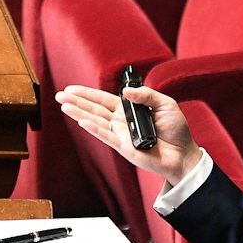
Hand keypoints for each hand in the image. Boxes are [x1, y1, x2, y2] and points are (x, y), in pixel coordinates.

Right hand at [55, 82, 202, 188]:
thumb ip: (147, 95)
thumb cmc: (176, 130)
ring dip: (79, 112)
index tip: (71, 88)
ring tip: (64, 105)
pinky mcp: (123, 147)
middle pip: (94, 109)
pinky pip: (106, 136)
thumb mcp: (165, 104)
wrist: (183, 154)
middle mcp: (121, 122)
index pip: (103, 99)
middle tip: (59, 95)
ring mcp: (120, 134)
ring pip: (95, 121)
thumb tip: (126, 91)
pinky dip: (94, 128)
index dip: (87, 93)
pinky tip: (82, 121)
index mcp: (129, 110)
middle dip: (76, 101)